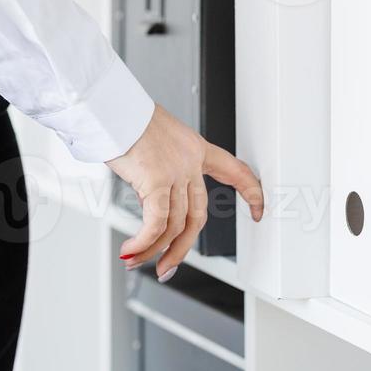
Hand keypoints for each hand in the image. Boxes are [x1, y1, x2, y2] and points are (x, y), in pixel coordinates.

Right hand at [107, 105, 263, 280]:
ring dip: (154, 250)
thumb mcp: (154, 136)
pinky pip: (155, 224)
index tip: (258, 209)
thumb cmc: (126, 117)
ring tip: (136, 259)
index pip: (234, 170)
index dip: (250, 191)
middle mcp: (189, 162)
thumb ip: (159, 162)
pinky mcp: (157, 181)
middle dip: (182, 247)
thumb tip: (146, 189)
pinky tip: (130, 251)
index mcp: (194, 147)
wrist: (113, 106)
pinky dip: (143, 243)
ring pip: (174, 225)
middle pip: (198, 215)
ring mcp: (175, 172)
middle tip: (169, 264)